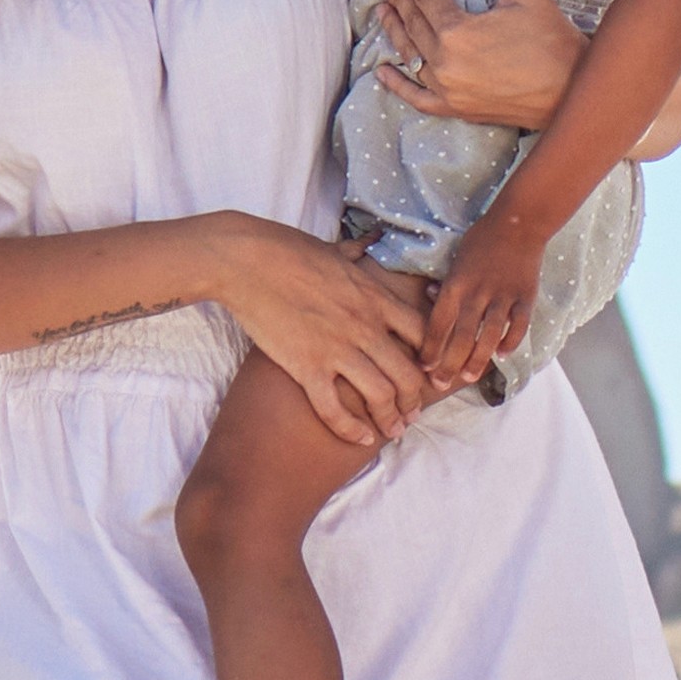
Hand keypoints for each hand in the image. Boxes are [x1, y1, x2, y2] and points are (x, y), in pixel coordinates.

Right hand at [197, 226, 436, 449]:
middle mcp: (364, 326)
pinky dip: (351, 429)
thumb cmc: (288, 250)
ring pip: (381, 394)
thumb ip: (359, 254)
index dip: (434, 360)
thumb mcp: (336, 250)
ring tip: (394, 430)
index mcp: (376, 299)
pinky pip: (334, 408)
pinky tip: (360, 437)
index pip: (424, 335)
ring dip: (392, 418)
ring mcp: (337, 348)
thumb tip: (371, 241)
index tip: (433, 376)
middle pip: (409, 373)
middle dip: (416, 400)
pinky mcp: (305, 365)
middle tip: (414, 414)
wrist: (246, 260)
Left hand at [370, 0, 588, 130]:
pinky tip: (383, 71)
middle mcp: (445, 62)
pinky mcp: (456, 108)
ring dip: (394, 30)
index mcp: (458, 31)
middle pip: (413, 23)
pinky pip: (417, 97)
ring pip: (410, 55)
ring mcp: (447, 89)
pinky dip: (397, 84)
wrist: (572, 91)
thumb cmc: (552, 38)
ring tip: (382, 10)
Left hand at [420, 223, 545, 394]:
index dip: (431, 348)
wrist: (519, 224)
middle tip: (440, 384)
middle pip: (462, 336)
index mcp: (457, 284)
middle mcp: (478, 293)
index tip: (424, 367)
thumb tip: (430, 297)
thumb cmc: (482, 239)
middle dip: (449, 363)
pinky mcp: (525, 297)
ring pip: (489, 336)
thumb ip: (446, 283)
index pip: (439, 323)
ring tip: (468, 377)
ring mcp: (503, 296)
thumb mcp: (455, 258)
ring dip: (477, 359)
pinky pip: (518, 326)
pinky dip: (511, 342)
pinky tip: (502, 354)